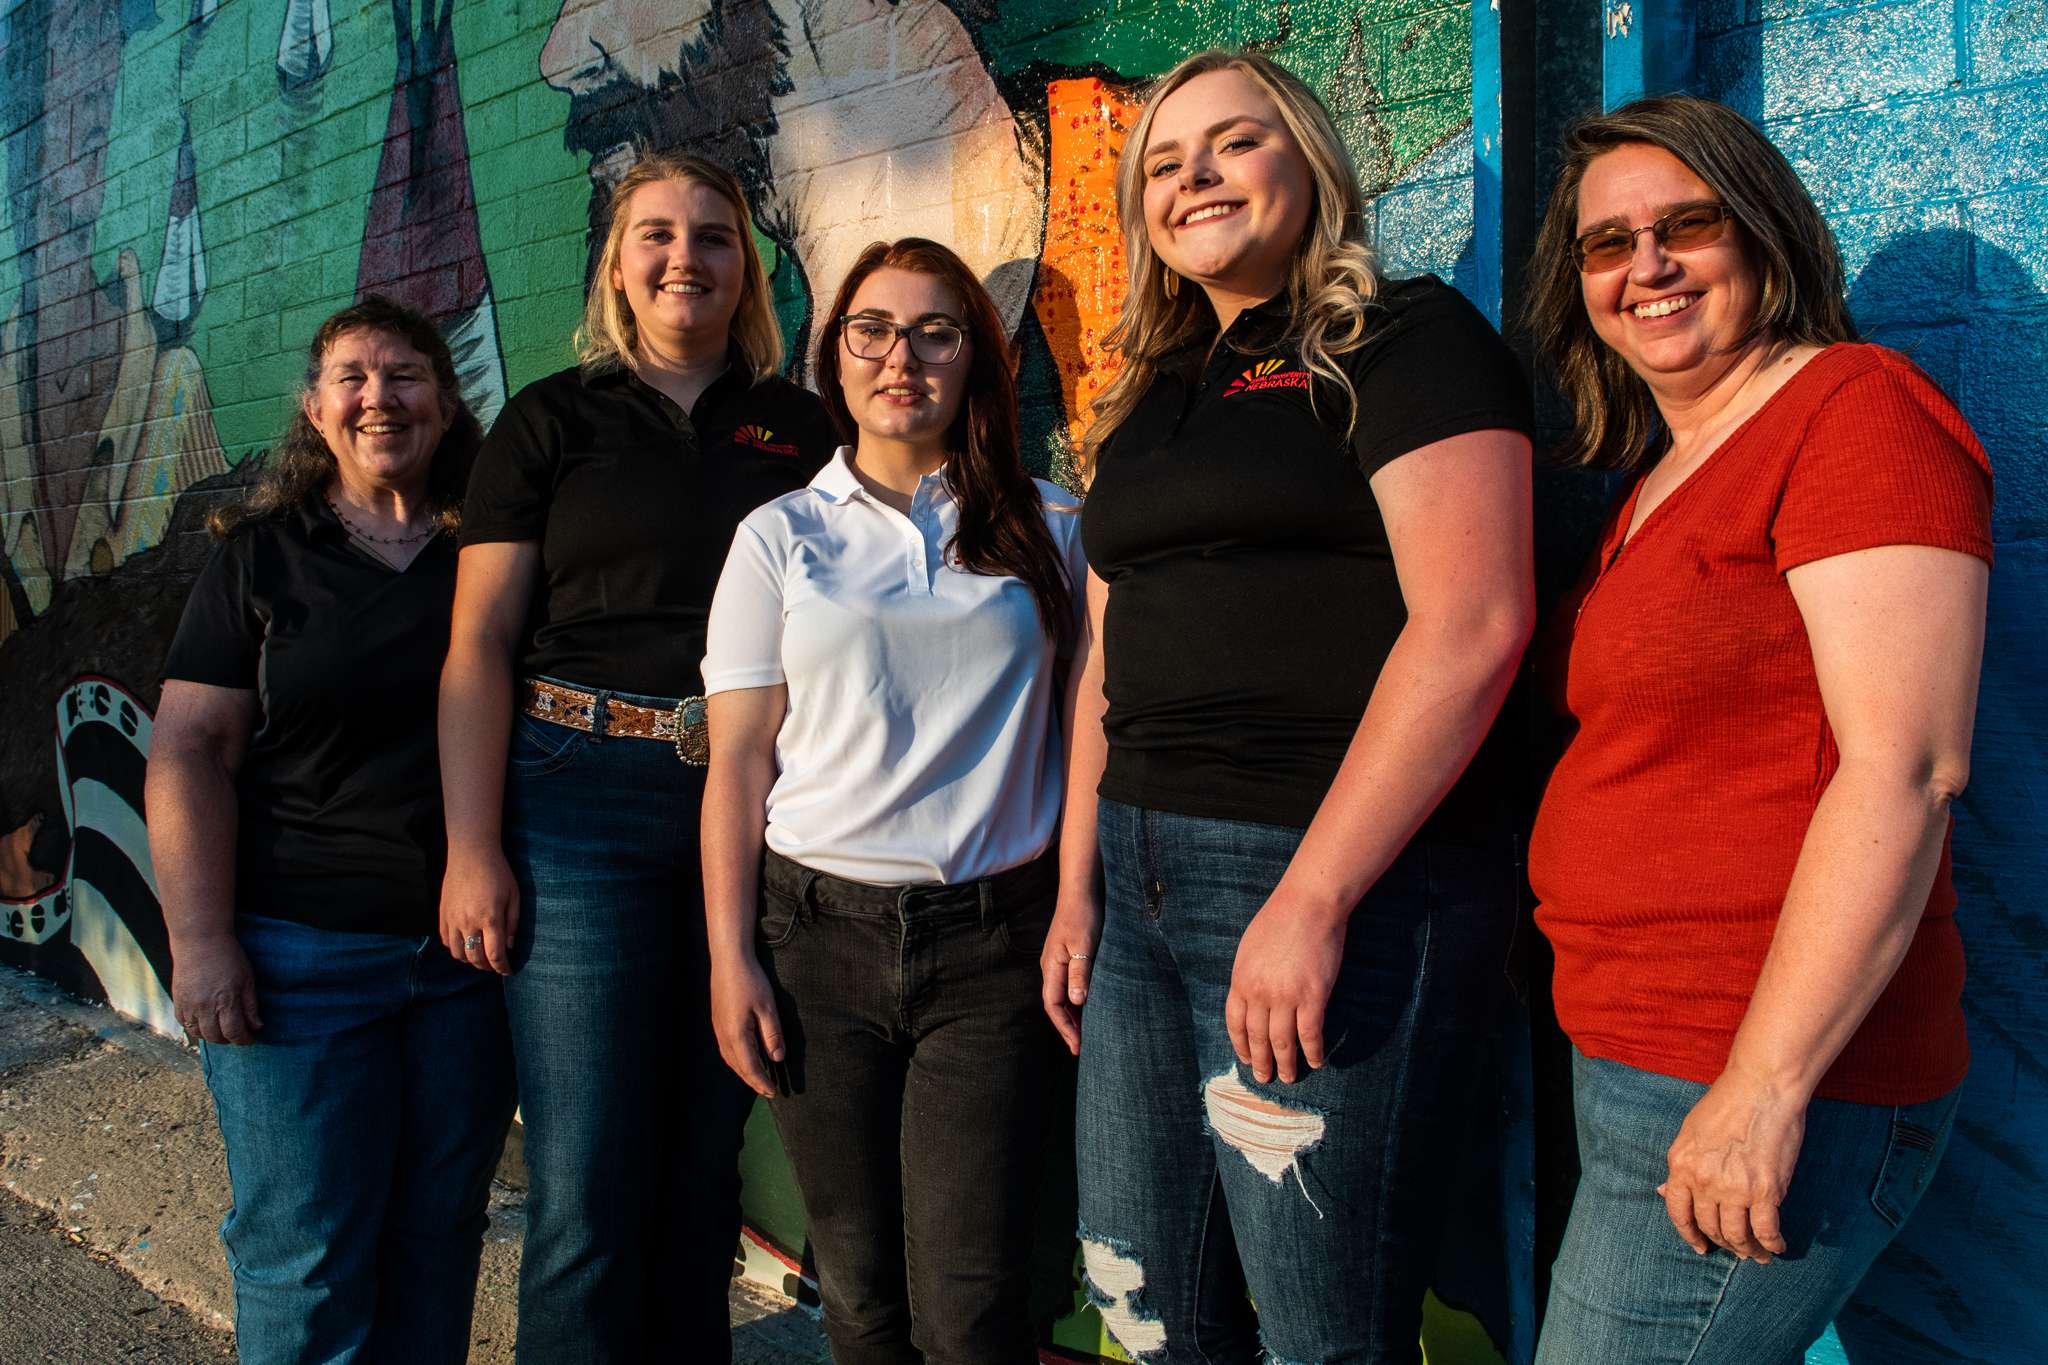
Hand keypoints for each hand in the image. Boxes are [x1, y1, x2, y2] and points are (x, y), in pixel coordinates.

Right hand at [170, 933, 262, 1044]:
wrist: (200, 940)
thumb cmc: (229, 957)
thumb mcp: (247, 979)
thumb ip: (251, 1005)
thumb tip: (257, 1027)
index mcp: (225, 1001)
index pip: (234, 1032)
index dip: (243, 1040)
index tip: (250, 1039)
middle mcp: (204, 1007)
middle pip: (215, 1037)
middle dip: (228, 1040)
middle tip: (237, 1035)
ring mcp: (188, 1005)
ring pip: (198, 1034)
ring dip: (211, 1036)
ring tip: (222, 1030)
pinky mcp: (177, 1001)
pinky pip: (185, 1025)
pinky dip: (196, 1028)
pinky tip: (205, 1023)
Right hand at [440, 845, 519, 974]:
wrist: (471, 854)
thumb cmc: (498, 872)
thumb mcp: (514, 896)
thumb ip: (513, 924)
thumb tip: (509, 946)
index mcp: (490, 918)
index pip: (495, 955)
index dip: (503, 968)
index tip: (509, 971)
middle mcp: (469, 922)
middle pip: (476, 959)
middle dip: (488, 967)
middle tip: (496, 965)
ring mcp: (452, 920)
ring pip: (458, 954)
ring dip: (471, 960)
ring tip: (481, 957)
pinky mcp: (442, 915)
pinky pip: (446, 942)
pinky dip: (457, 949)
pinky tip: (466, 945)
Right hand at [710, 951, 784, 1097]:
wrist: (728, 959)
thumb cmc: (750, 981)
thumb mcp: (767, 1007)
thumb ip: (772, 1034)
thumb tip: (777, 1059)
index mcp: (736, 1035)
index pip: (750, 1067)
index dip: (762, 1081)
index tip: (774, 1092)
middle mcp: (723, 1036)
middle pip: (738, 1067)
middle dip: (753, 1081)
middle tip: (767, 1092)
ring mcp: (718, 1028)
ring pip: (730, 1059)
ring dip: (743, 1072)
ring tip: (757, 1079)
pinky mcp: (717, 1021)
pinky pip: (727, 1049)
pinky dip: (737, 1060)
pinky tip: (744, 1058)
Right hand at [1040, 889, 1101, 1055]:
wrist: (1081, 890)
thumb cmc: (1083, 915)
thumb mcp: (1084, 945)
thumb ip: (1080, 973)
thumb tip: (1077, 1002)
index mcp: (1052, 967)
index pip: (1054, 1006)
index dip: (1065, 1028)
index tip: (1077, 1047)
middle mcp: (1051, 967)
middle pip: (1056, 1005)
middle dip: (1067, 1027)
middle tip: (1082, 1048)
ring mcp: (1058, 961)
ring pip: (1062, 996)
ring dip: (1073, 1016)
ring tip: (1087, 1033)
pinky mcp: (1068, 955)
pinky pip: (1069, 985)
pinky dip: (1078, 1000)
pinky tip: (1089, 1006)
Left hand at [1226, 889, 1346, 1083]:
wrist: (1308, 904)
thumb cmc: (1280, 920)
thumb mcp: (1250, 949)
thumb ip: (1249, 977)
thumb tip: (1251, 999)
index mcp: (1241, 980)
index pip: (1235, 1023)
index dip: (1240, 1045)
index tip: (1246, 1059)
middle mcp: (1260, 993)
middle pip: (1258, 1038)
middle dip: (1261, 1062)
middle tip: (1265, 1079)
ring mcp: (1286, 997)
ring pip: (1282, 1042)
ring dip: (1285, 1064)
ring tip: (1288, 1078)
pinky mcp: (1313, 997)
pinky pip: (1310, 1034)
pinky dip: (1313, 1051)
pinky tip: (1316, 1060)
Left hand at [1659, 1066, 1807, 1261]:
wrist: (1760, 1088)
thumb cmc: (1727, 1103)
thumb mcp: (1690, 1132)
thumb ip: (1682, 1165)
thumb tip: (1664, 1191)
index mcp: (1681, 1164)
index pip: (1678, 1213)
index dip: (1689, 1234)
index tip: (1699, 1247)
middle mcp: (1703, 1181)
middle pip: (1710, 1227)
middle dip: (1723, 1242)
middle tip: (1736, 1249)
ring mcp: (1733, 1189)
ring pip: (1737, 1235)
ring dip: (1748, 1250)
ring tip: (1757, 1255)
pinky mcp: (1765, 1191)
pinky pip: (1766, 1231)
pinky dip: (1772, 1244)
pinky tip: (1776, 1247)